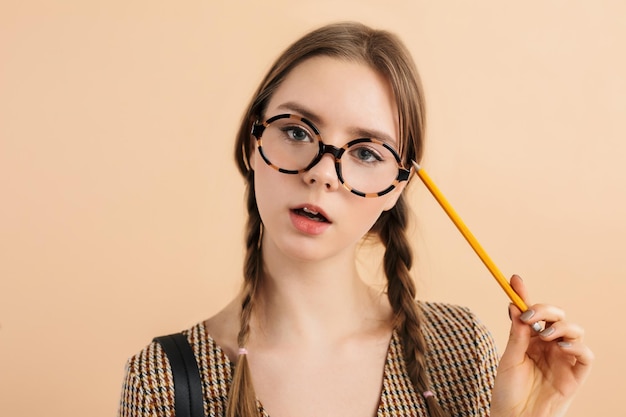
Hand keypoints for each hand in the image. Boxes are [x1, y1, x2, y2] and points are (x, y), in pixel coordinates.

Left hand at [490, 275, 593, 416]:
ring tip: (545, 335)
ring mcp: (563, 358)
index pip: (530, 312)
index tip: (514, 280)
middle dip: (544, 310)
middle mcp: (547, 344)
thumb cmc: (509, 390)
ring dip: (561, 326)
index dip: (524, 295)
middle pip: (556, 316)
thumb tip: (514, 305)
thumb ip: (516, 334)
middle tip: (530, 316)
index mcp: (529, 338)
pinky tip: (562, 346)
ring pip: (573, 329)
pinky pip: (585, 354)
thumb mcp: (509, 358)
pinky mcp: (576, 374)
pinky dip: (577, 345)